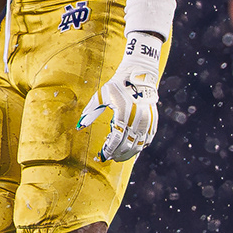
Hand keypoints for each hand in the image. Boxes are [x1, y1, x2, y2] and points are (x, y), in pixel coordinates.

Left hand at [78, 31, 163, 162]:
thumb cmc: (117, 84)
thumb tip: (79, 126)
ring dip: (129, 153)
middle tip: (110, 158)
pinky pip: (148, 139)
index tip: (103, 156)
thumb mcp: (101, 95)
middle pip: (128, 144)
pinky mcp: (154, 120)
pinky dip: (140, 147)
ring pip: (139, 145)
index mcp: (123, 113)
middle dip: (118, 154)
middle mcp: (138, 119)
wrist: (140, 74)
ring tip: (120, 156)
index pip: (116, 139)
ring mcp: (147, 120)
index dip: (109, 150)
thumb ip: (91, 112)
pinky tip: (132, 150)